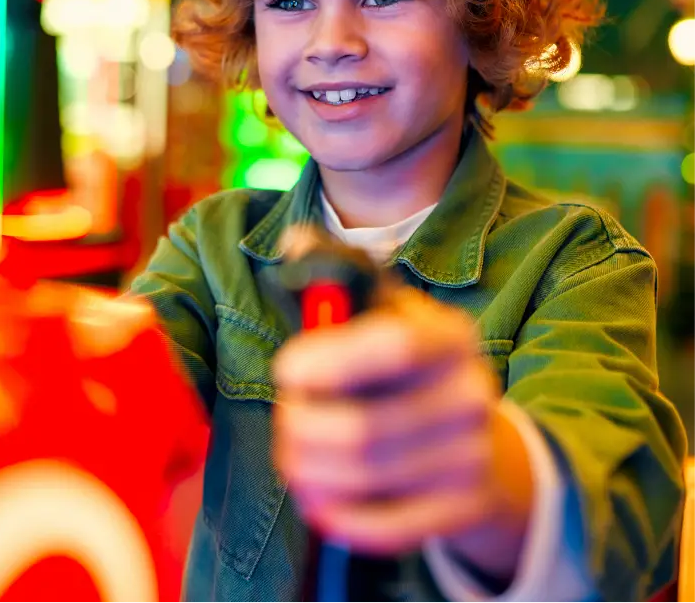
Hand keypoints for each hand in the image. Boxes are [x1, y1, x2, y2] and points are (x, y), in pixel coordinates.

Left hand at [273, 281, 532, 577]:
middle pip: (365, 426)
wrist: (482, 442)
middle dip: (302, 427)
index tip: (285, 369)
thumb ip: (340, 278)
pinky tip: (317, 495)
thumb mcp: (388, 315)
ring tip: (292, 455)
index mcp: (451, 336)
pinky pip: (383, 526)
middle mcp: (472, 393)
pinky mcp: (464, 508)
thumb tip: (293, 241)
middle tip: (285, 420)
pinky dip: (336, 513)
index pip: (392, 347)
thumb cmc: (412, 369)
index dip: (326, 361)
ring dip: (308, 469)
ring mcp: (474, 456)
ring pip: (364, 476)